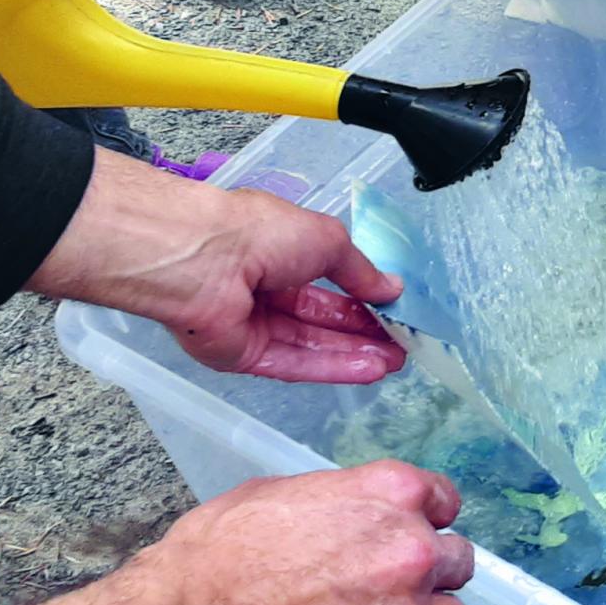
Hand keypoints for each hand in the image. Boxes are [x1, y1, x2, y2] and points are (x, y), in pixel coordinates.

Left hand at [31, 149, 407, 382]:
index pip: (328, 280)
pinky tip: (368, 370)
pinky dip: (332, 367)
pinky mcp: (244, 357)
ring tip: (394, 361)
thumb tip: (390, 288)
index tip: (395, 310)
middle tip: (402, 343)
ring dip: (354, 352)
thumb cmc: (260, 234)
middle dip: (363, 330)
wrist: (203, 262)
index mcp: (280, 250)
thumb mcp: (327, 239)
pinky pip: (294, 363)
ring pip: (312, 343)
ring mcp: (253, 324)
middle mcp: (265, 287)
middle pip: (322, 317)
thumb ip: (360, 271)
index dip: (363, 296)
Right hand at [86, 459, 469, 604]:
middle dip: (430, 571)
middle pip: (458, 562)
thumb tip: (353, 517)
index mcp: (388, 495)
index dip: (429, 518)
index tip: (414, 531)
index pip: (446, 500)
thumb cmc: (219, 552)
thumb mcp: (284, 494)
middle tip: (392, 586)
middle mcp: (410, 552)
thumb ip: (342, 503)